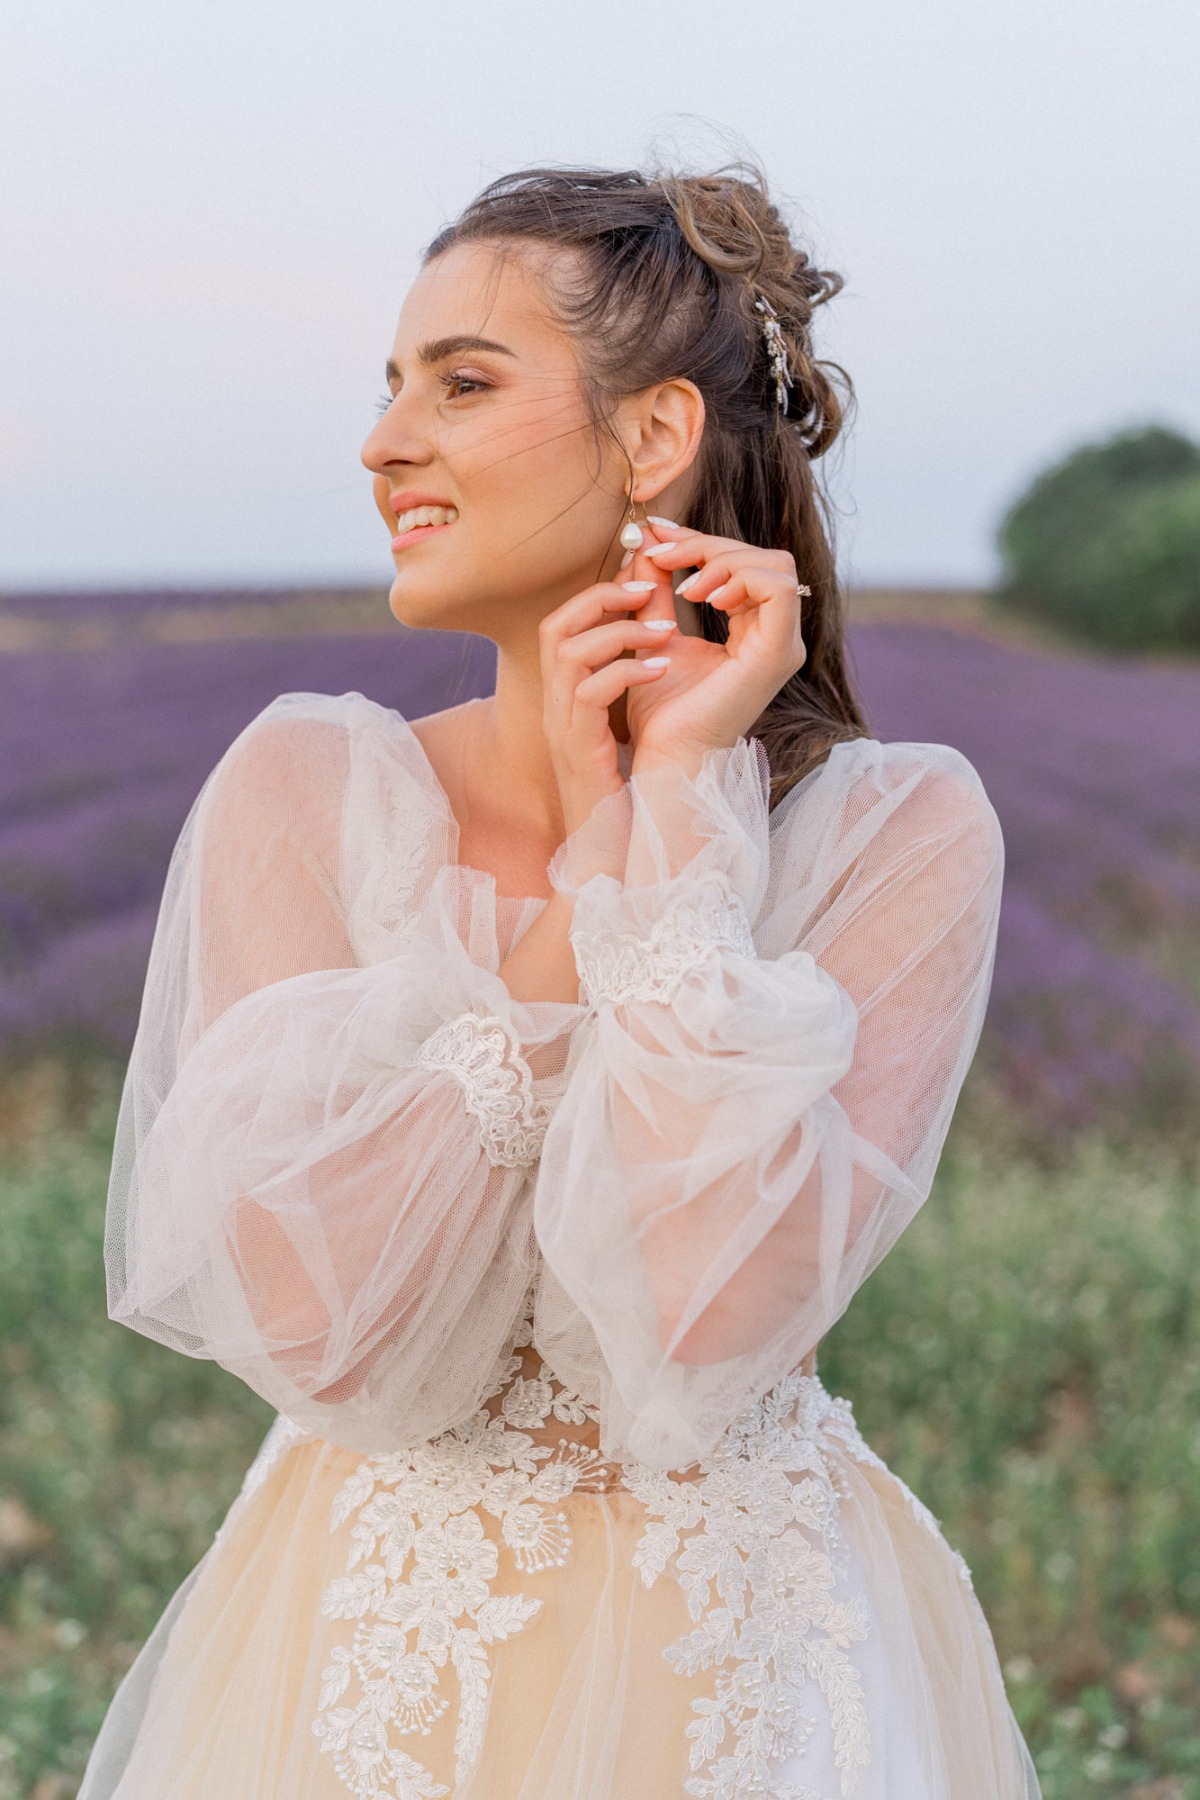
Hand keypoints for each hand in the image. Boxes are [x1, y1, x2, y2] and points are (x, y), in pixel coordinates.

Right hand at [538, 573, 681, 839]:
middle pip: (556, 626)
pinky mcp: (578, 750)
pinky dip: (626, 671)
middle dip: (603, 597)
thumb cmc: (624, 794)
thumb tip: (655, 634)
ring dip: (620, 631)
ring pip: (569, 652)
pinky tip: (662, 669)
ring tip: (666, 631)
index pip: (563, 624)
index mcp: (564, 697)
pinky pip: (590, 693)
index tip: (645, 582)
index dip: (600, 593)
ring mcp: (561, 729)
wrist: (609, 856)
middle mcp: (554, 707)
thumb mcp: (624, 728)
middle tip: (651, 590)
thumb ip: (629, 681)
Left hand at [622, 519, 809, 778]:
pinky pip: (779, 589)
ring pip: (776, 565)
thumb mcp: (656, 631)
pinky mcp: (777, 654)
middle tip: (661, 553)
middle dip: (709, 545)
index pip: (745, 562)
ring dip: (723, 560)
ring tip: (684, 587)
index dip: (701, 540)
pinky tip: (702, 597)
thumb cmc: (662, 710)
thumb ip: (657, 587)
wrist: (665, 756)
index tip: (655, 535)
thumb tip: (647, 539)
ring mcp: (783, 646)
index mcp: (755, 631)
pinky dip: (740, 579)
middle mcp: (778, 636)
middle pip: (764, 557)